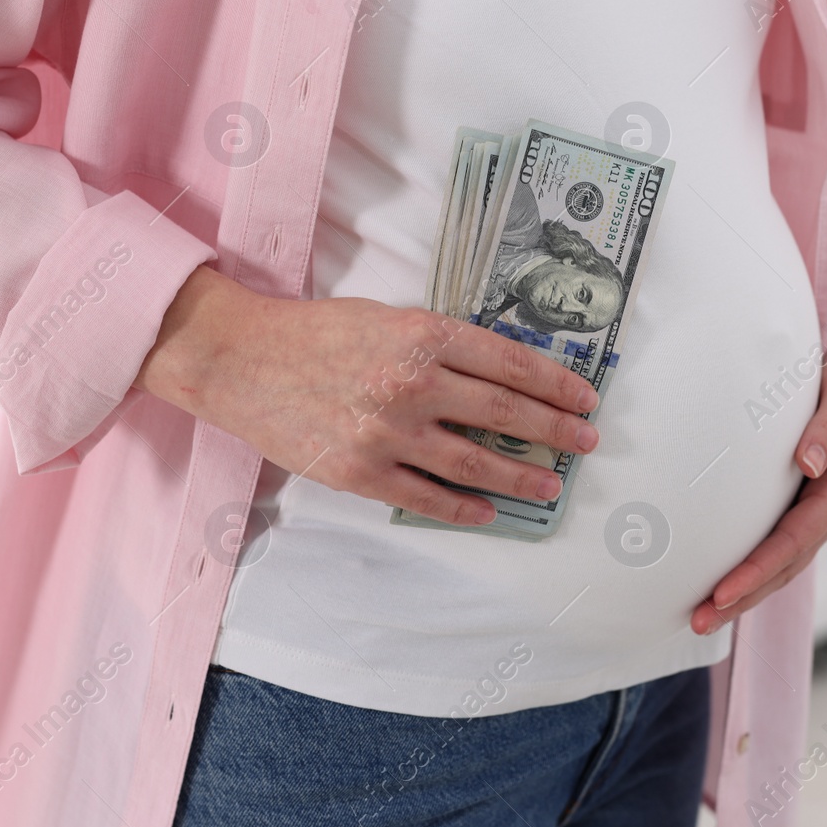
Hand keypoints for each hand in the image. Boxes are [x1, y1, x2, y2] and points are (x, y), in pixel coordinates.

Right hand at [135, 266, 600, 525]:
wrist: (239, 359)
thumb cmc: (314, 332)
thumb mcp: (386, 317)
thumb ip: (440, 343)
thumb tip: (498, 374)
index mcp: (423, 335)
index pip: (511, 363)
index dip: (556, 383)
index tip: (585, 396)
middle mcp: (413, 383)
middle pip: (505, 413)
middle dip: (556, 429)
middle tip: (587, 440)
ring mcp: (389, 432)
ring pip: (475, 462)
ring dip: (522, 476)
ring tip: (550, 484)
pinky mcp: (361, 471)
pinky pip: (426, 496)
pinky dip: (464, 506)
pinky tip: (488, 510)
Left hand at [690, 326, 826, 634]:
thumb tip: (809, 463)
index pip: (796, 539)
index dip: (759, 568)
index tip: (722, 591)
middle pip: (786, 565)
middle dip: (744, 596)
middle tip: (699, 620)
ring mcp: (820, 510)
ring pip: (782, 563)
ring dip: (745, 592)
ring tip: (702, 617)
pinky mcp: (804, 503)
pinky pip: (778, 546)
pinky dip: (752, 569)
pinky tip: (722, 583)